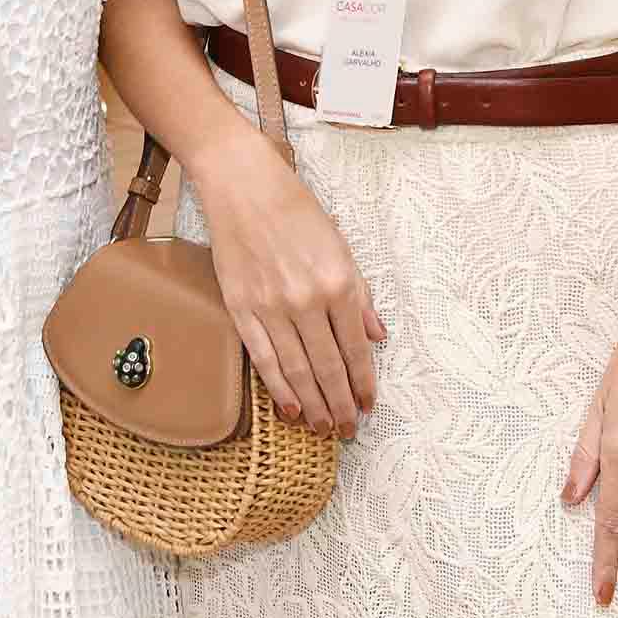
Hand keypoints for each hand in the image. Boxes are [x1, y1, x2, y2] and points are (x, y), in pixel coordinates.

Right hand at [197, 126, 385, 437]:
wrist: (245, 187)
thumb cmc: (297, 212)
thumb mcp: (341, 247)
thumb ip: (360, 295)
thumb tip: (376, 336)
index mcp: (339, 282)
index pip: (355, 348)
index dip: (363, 382)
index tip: (369, 405)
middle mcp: (308, 300)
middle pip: (327, 367)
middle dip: (340, 404)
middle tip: (347, 430)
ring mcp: (272, 307)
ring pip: (296, 370)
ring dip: (312, 405)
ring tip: (322, 428)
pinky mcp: (241, 309)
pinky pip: (263, 358)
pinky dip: (278, 388)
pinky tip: (289, 409)